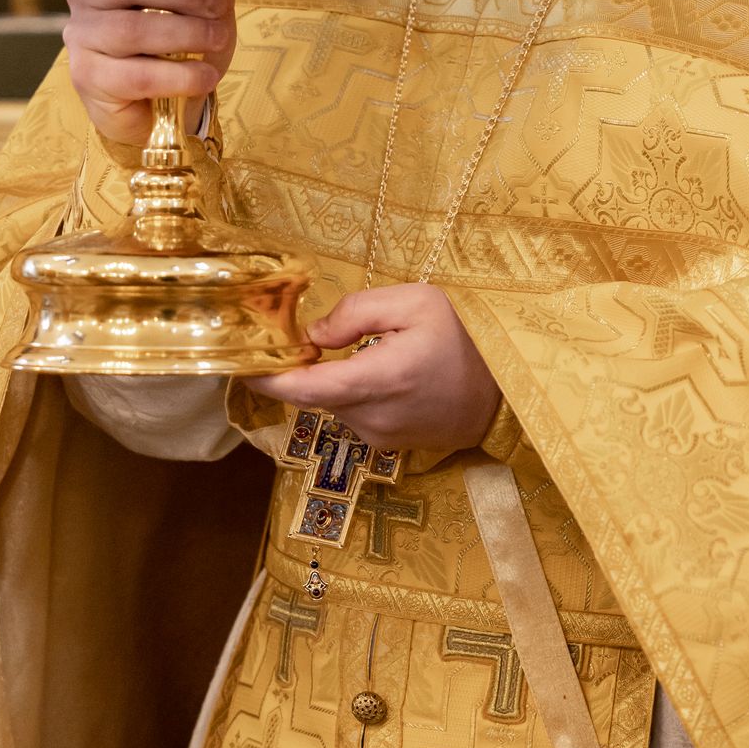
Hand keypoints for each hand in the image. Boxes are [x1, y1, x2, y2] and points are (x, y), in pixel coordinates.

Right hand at [64, 0, 234, 145]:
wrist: (163, 106)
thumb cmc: (181, 45)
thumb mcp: (205, 2)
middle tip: (219, 6)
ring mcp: (80, 37)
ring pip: (131, 29)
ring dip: (185, 32)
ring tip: (219, 39)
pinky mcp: (88, 78)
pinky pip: (136, 76)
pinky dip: (179, 76)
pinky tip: (206, 76)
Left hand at [248, 285, 499, 453]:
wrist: (508, 393)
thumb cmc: (466, 339)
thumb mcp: (417, 302)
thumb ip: (358, 312)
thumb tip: (314, 337)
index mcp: (378, 379)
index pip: (304, 389)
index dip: (266, 378)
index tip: (241, 362)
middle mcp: (372, 416)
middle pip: (314, 395)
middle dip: (303, 369)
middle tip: (304, 338)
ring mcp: (379, 436)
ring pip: (335, 404)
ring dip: (337, 380)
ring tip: (373, 351)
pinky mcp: (387, 445)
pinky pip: (355, 415)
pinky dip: (356, 394)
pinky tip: (386, 375)